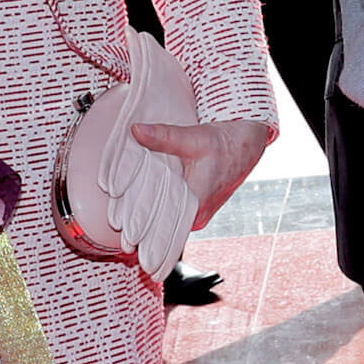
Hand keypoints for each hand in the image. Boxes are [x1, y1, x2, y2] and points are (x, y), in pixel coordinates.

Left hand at [129, 117, 275, 230]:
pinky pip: (172, 215)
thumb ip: (163, 136)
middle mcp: (197, 216)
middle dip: (139, 228)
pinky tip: (139, 212)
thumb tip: (137, 131)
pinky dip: (157, 212)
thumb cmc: (225, 145)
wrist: (245, 145)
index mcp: (197, 205)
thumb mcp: (194, 138)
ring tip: (124, 227)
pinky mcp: (194, 209)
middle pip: (161, 225)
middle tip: (118, 232)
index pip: (161, 222)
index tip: (122, 229)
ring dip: (147, 221)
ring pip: (166, 221)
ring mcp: (196, 215)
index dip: (140, 225)